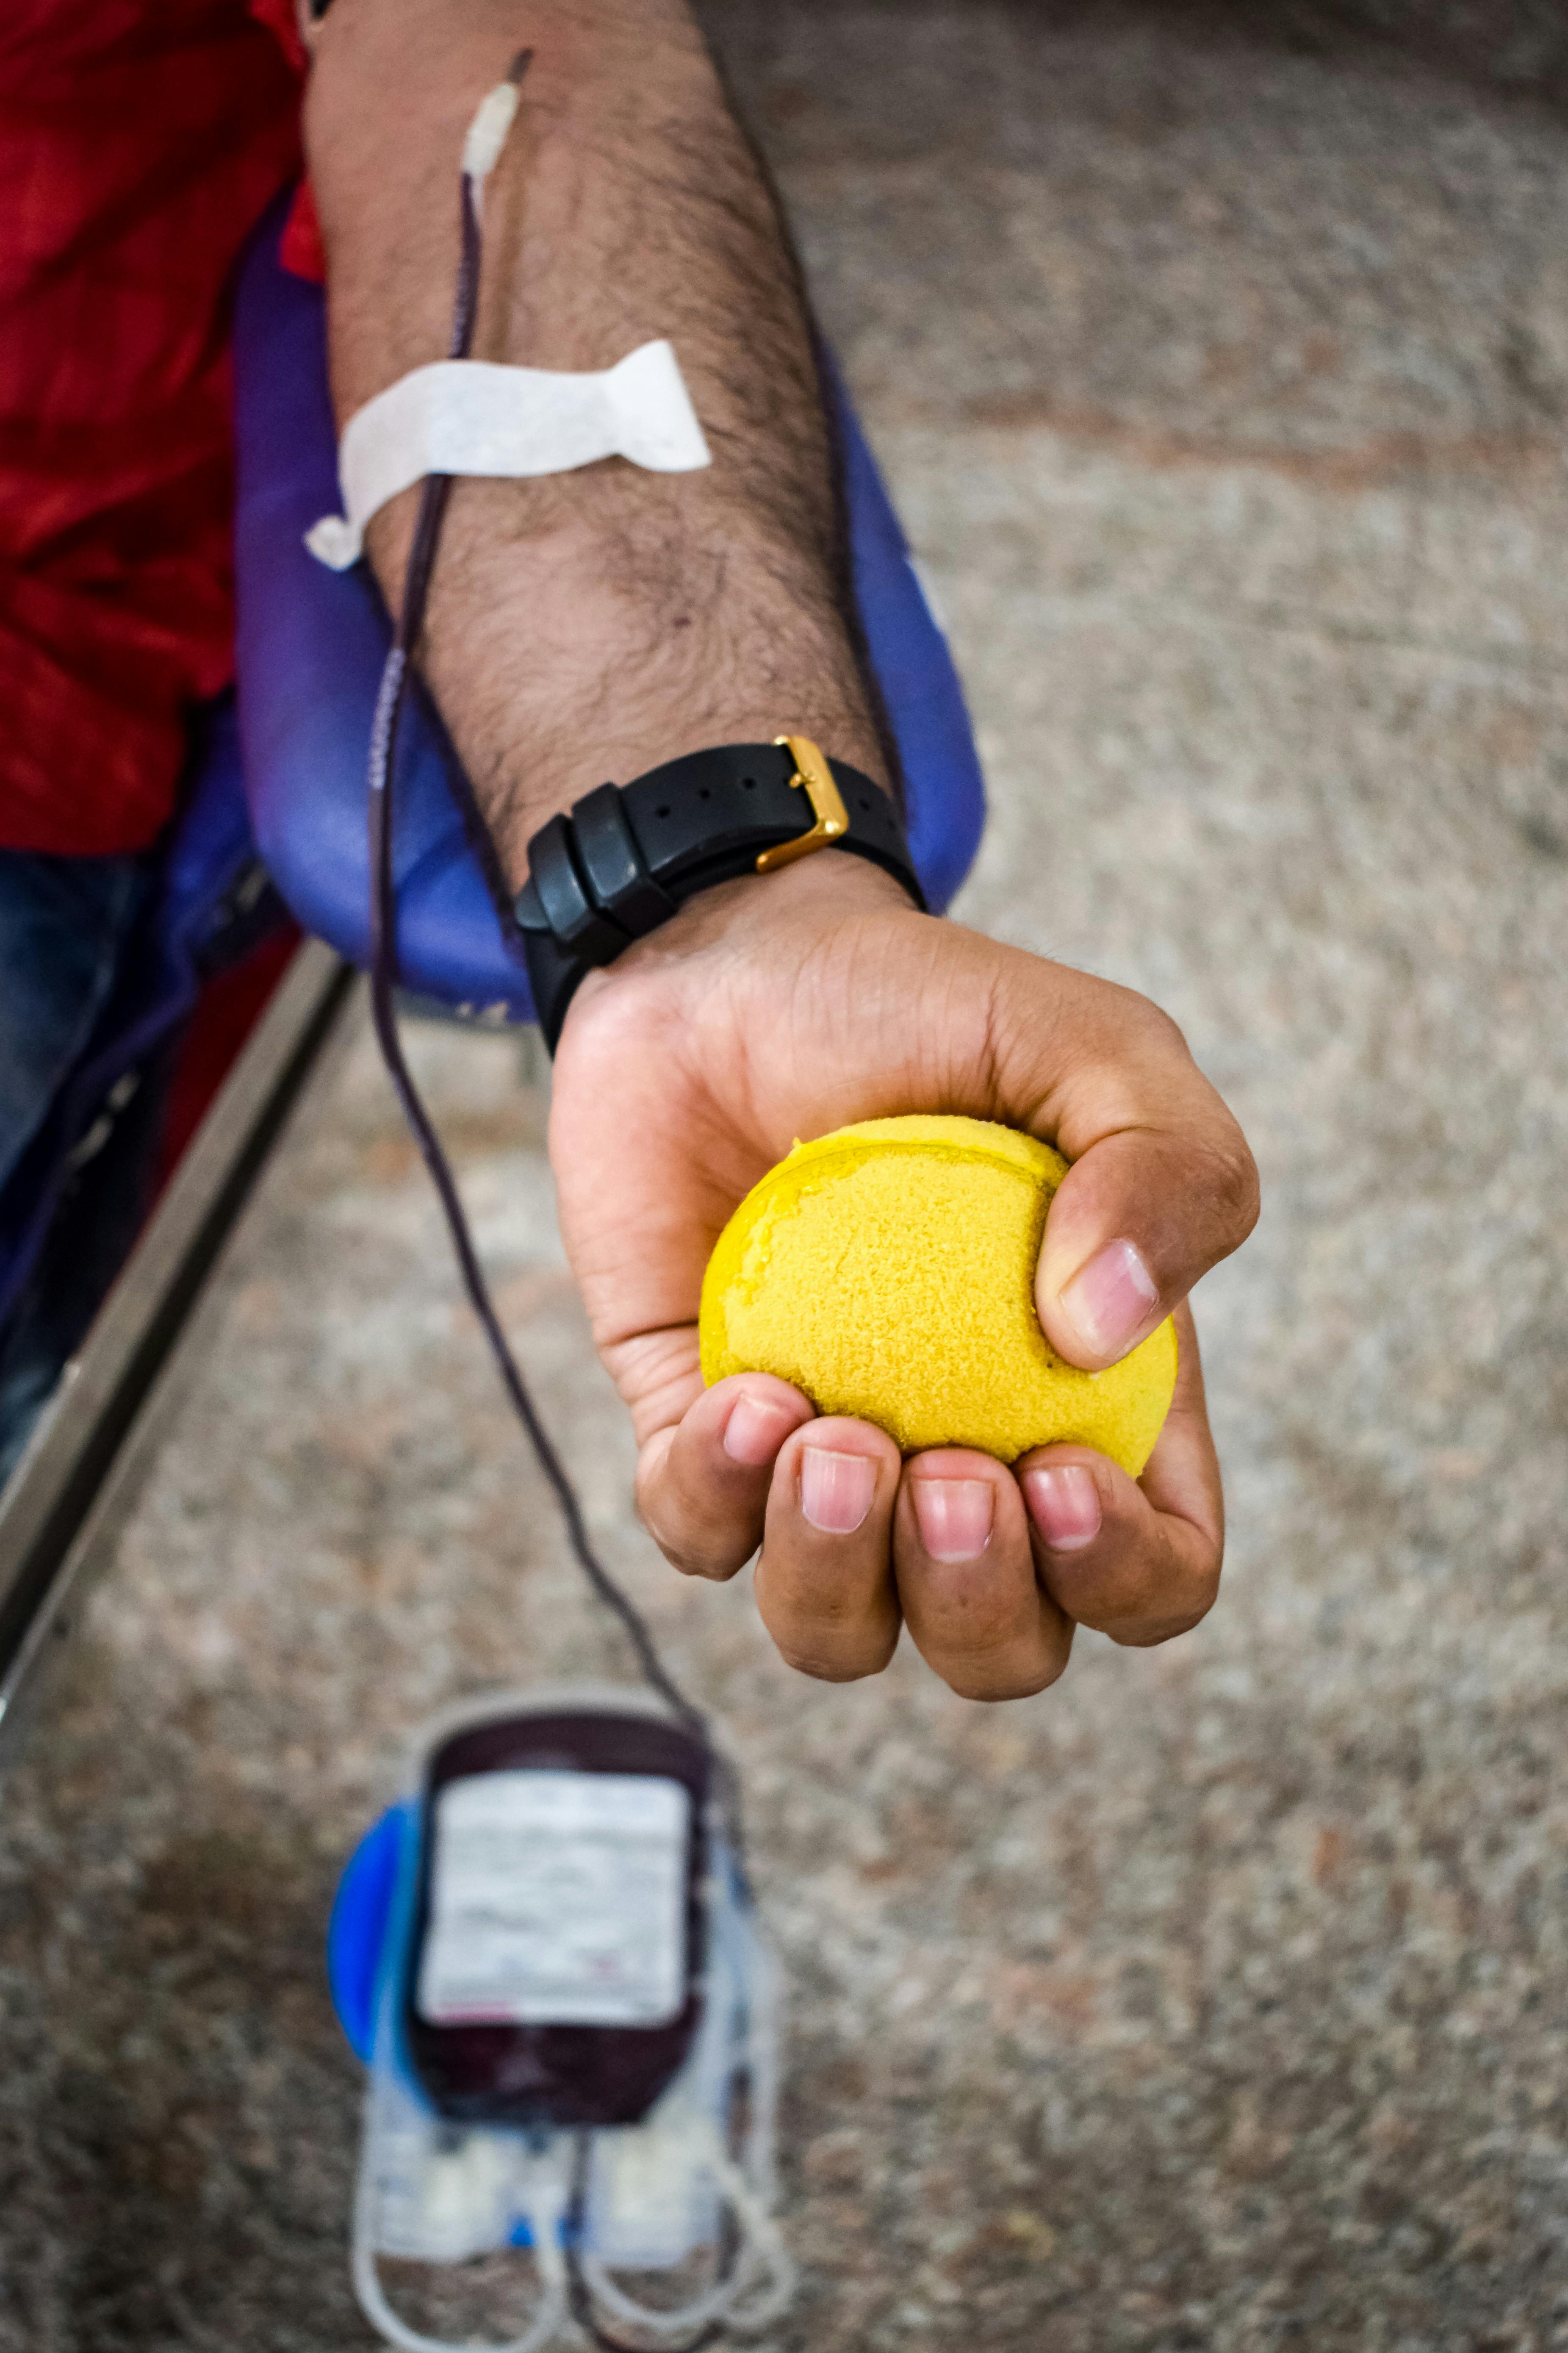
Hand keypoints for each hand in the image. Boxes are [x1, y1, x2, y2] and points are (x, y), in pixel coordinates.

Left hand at [548, 852, 1256, 1700]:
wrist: (730, 963)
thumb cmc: (930, 1009)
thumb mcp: (1099, 1049)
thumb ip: (1167, 1172)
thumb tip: (1102, 1335)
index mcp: (1090, 1399)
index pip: (1151, 1574)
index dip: (1124, 1577)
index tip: (1061, 1472)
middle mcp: (963, 1457)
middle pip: (998, 1650)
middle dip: (977, 1607)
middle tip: (946, 1470)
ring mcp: (822, 1455)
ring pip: (840, 1633)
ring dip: (836, 1576)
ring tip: (828, 1436)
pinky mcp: (693, 1428)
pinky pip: (699, 1538)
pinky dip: (716, 1496)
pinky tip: (743, 1394)